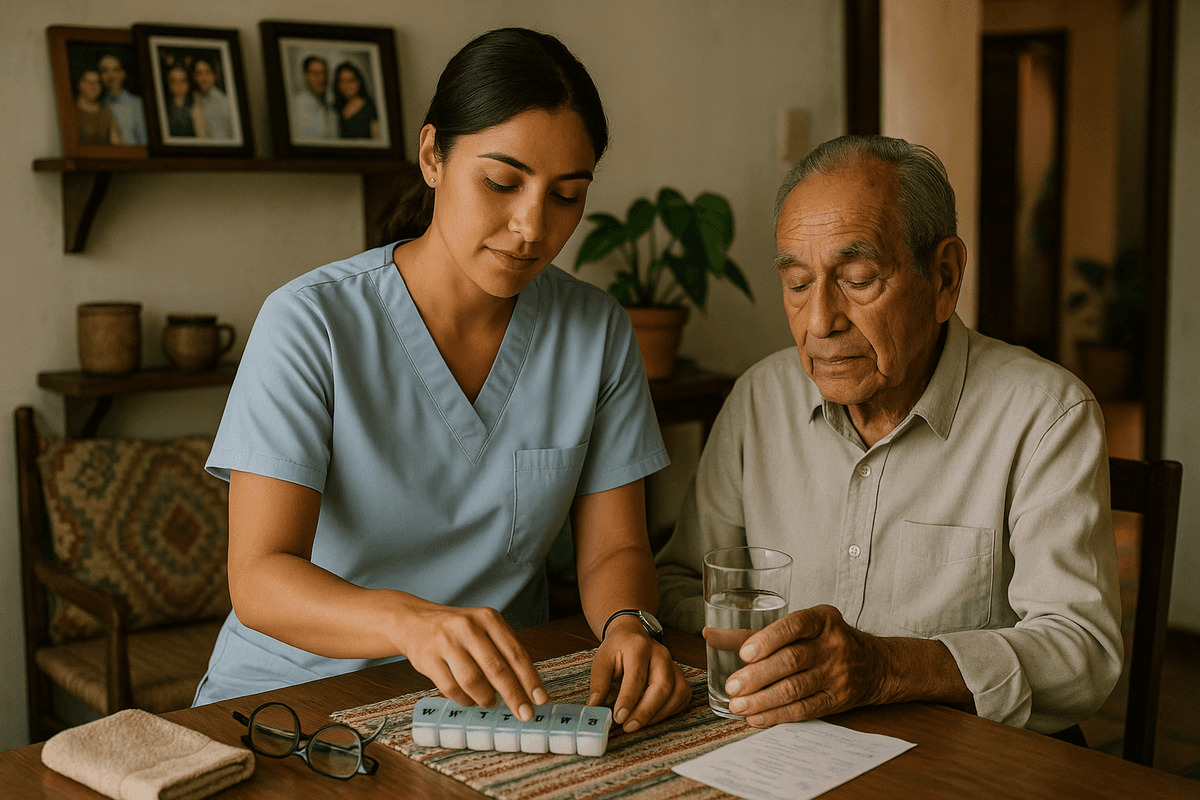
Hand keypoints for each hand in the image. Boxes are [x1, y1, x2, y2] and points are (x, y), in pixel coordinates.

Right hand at [400, 601, 547, 720]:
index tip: (540, 699)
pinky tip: (470, 699)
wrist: (414, 621)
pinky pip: (451, 689)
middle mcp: (468, 627)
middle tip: (525, 713)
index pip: (515, 653)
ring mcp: (446, 643)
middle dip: (514, 696)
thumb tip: (526, 688)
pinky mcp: (428, 659)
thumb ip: (503, 652)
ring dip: (486, 698)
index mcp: (488, 618)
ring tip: (491, 703)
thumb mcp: (483, 629)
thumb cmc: (457, 630)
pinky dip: (465, 700)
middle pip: (497, 669)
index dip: (530, 679)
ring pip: (473, 681)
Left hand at [587, 618, 691, 731]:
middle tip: (629, 726)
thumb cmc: (617, 649)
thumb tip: (595, 707)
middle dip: (647, 711)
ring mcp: (673, 664)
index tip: (618, 717)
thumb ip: (599, 684)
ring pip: (677, 692)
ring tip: (638, 723)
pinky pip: (683, 696)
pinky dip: (671, 710)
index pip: (636, 676)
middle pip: (662, 685)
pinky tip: (654, 717)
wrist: (632, 635)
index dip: (628, 699)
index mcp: (638, 647)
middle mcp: (660, 654)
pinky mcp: (679, 675)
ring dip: (659, 714)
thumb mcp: (602, 660)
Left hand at [715, 604, 886, 726]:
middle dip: (758, 676)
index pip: (794, 626)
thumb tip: (710, 634)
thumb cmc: (825, 641)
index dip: (768, 639)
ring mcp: (837, 674)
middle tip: (732, 687)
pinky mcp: (837, 699)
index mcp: (822, 619)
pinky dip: (778, 715)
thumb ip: (755, 632)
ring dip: (763, 699)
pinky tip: (757, 718)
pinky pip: (805, 709)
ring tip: (738, 706)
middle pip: (792, 661)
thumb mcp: (800, 627)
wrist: (875, 665)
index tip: (744, 654)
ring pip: (796, 688)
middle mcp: (832, 644)